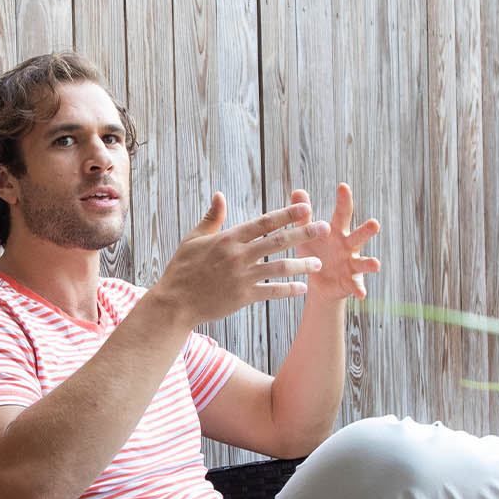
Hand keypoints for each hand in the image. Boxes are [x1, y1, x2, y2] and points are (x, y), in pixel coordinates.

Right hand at [145, 193, 327, 326]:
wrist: (175, 302)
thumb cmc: (182, 269)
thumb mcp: (193, 239)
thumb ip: (212, 218)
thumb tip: (220, 195)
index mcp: (227, 238)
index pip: (263, 223)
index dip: (286, 214)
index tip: (304, 208)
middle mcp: (237, 255)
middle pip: (277, 241)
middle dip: (303, 233)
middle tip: (324, 228)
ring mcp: (241, 277)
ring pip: (279, 268)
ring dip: (301, 265)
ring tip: (317, 263)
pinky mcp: (243, 297)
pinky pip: (271, 292)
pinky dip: (288, 290)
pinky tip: (302, 288)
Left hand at [291, 184, 380, 300]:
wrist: (319, 282)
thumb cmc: (315, 251)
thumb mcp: (307, 234)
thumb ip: (304, 215)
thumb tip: (298, 190)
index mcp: (337, 232)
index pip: (342, 213)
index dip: (343, 200)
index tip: (343, 186)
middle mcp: (349, 246)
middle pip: (359, 236)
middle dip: (367, 230)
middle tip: (375, 223)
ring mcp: (352, 264)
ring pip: (364, 262)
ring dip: (370, 263)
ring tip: (376, 264)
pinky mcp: (351, 282)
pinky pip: (356, 285)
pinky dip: (360, 289)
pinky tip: (361, 294)